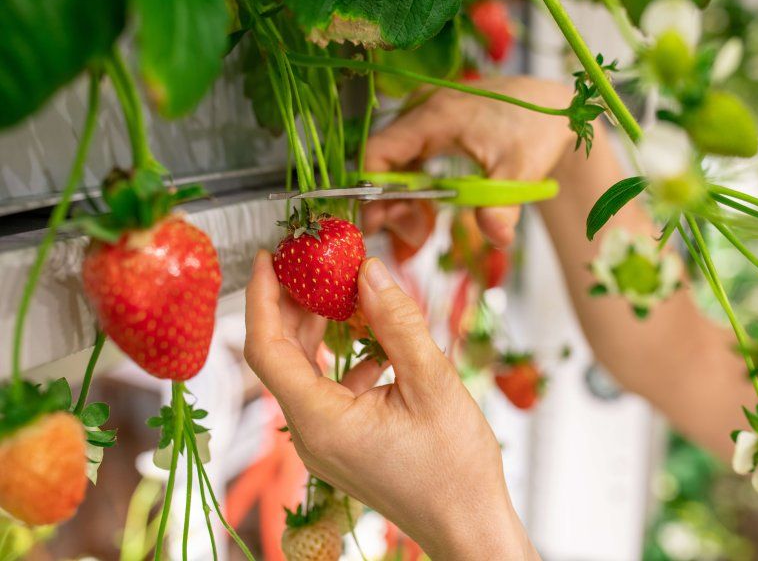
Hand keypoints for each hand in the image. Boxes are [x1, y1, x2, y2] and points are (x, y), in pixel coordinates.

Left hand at [245, 252, 537, 559]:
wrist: (469, 526)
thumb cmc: (455, 468)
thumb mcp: (433, 383)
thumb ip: (397, 323)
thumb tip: (369, 271)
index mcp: (321, 422)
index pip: (267, 349)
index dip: (262, 298)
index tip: (267, 258)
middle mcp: (311, 434)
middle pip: (282, 357)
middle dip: (292, 305)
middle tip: (310, 262)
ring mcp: (325, 441)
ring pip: (304, 372)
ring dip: (318, 329)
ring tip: (340, 289)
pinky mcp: (342, 443)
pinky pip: (328, 390)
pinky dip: (343, 357)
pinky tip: (374, 340)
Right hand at [363, 76, 573, 247]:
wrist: (554, 107)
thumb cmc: (538, 129)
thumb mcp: (521, 171)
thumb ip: (502, 206)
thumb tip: (496, 237)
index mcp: (435, 116)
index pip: (379, 151)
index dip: (371, 191)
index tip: (379, 225)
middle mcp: (422, 111)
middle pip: (382, 160)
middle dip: (389, 203)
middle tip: (414, 237)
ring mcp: (425, 116)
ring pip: (393, 162)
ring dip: (401, 199)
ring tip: (422, 230)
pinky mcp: (432, 125)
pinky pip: (407, 159)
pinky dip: (412, 187)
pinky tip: (427, 210)